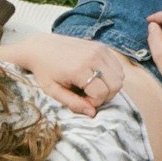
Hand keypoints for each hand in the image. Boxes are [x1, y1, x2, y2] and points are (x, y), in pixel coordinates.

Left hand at [3, 33, 124, 117]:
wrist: (41, 47)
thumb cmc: (45, 71)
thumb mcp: (53, 91)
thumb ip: (73, 103)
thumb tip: (92, 113)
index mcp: (79, 69)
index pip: (102, 93)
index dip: (94, 103)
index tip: (81, 100)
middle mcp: (93, 57)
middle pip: (115, 85)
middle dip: (104, 96)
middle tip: (88, 95)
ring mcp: (99, 50)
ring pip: (119, 77)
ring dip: (109, 86)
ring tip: (91, 87)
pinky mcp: (102, 47)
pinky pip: (117, 67)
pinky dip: (111, 76)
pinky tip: (96, 78)